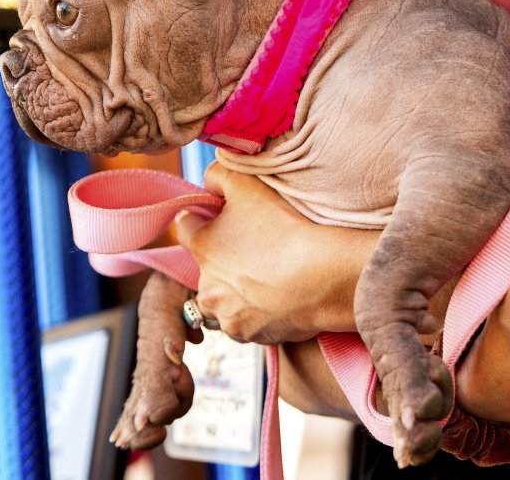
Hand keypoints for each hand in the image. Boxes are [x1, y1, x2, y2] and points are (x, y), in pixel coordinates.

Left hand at [174, 161, 376, 343]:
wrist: (323, 276)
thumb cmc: (285, 229)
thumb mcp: (248, 185)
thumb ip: (219, 175)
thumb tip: (208, 182)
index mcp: (202, 247)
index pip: (186, 228)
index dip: (204, 220)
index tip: (224, 220)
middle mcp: (205, 285)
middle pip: (205, 268)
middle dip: (222, 261)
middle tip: (255, 252)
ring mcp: (225, 313)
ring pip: (221, 301)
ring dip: (234, 292)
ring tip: (266, 279)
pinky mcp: (246, 334)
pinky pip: (243, 322)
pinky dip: (254, 314)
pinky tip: (276, 299)